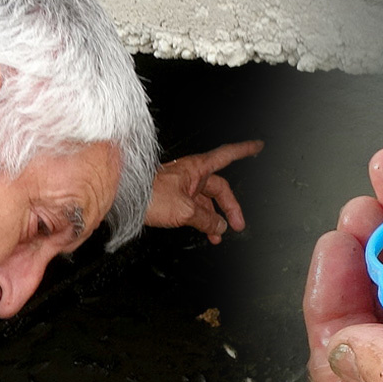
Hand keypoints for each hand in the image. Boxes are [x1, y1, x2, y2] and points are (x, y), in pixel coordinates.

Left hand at [144, 140, 263, 242]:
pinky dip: (201, 220)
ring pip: (206, 202)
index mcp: (197, 168)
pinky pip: (194, 208)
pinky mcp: (173, 198)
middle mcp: (190, 175)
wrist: (125, 200)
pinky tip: (205, 232)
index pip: (226, 156)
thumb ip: (206, 220)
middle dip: (230, 207)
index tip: (257, 146)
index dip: (243, 151)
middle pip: (219, 189)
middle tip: (237, 224)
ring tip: (218, 235)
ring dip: (214, 218)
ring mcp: (182, 186)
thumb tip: (220, 226)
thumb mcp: (184, 211)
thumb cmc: (148, 196)